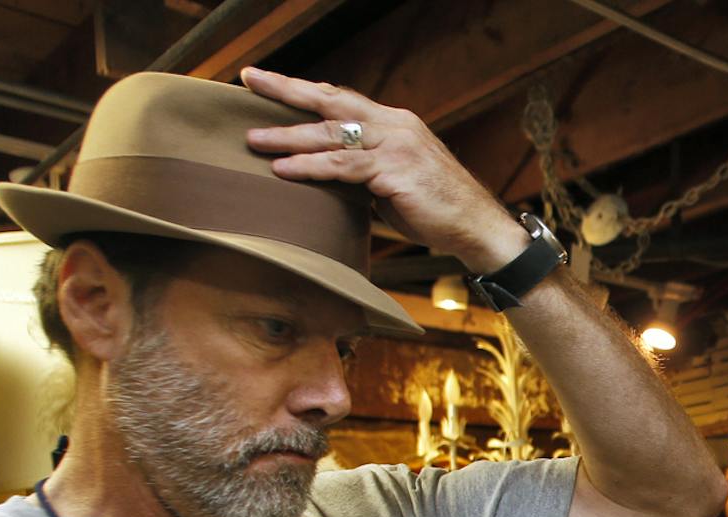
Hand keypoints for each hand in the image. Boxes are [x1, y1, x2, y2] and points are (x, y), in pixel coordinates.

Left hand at [240, 66, 529, 273]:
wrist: (477, 227)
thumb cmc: (438, 210)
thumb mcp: (397, 180)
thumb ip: (367, 170)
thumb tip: (332, 177)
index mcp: (395, 122)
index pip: (342, 99)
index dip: (306, 91)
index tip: (271, 82)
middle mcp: (394, 124)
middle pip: (330, 101)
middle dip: (286, 90)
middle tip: (250, 79)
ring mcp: (395, 145)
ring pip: (331, 134)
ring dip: (288, 136)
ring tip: (253, 140)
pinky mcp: (393, 170)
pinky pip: (342, 166)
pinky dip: (309, 167)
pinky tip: (283, 169)